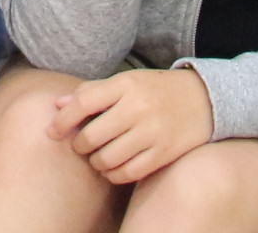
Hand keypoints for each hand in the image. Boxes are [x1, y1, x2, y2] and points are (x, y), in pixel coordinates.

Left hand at [51, 66, 213, 183]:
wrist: (205, 99)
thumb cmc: (156, 89)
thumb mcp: (126, 82)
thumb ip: (92, 92)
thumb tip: (58, 104)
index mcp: (125, 85)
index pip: (83, 103)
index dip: (63, 121)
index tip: (53, 132)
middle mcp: (137, 108)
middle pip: (92, 136)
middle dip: (79, 145)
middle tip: (80, 146)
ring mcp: (152, 132)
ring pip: (108, 158)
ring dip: (95, 162)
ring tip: (96, 157)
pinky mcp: (164, 153)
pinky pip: (129, 172)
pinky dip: (114, 175)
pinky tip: (112, 168)